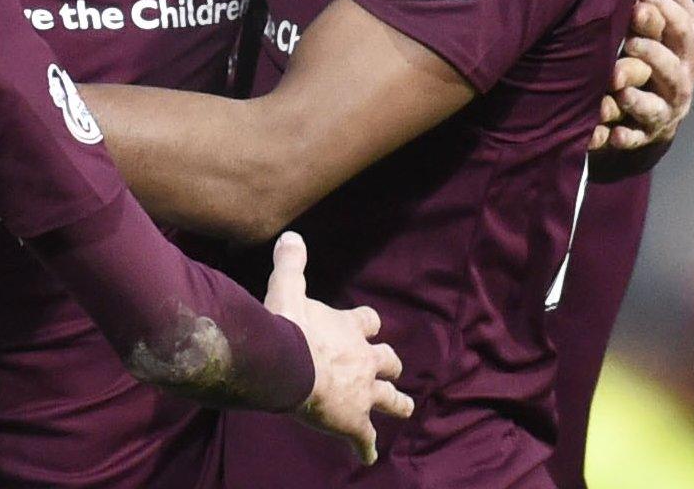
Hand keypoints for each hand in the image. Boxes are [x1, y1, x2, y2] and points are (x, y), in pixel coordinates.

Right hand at [264, 231, 412, 464]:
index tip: (369, 328)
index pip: (369, 323)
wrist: (287, 363)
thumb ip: (292, 264)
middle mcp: (363, 360)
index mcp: (350, 329)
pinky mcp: (353, 422)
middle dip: (390, 366)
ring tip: (406, 408)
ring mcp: (362, 393)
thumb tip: (290, 235)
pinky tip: (368, 457)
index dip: (368, 326)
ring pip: (390, 400)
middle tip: (393, 372)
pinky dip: (366, 448)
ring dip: (398, 404)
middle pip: (388, 361)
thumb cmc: (287, 325)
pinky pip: (364, 439)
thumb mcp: (287, 287)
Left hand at [593, 0, 693, 153]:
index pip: (686, 22)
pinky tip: (610, 131)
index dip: (672, 4)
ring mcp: (666, 108)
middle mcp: (680, 76)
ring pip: (662, 100)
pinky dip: (626, 135)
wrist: (637, 117)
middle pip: (677, 58)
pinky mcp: (645, 135)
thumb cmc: (643, 50)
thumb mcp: (646, 11)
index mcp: (682, 45)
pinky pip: (638, 138)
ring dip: (641, 89)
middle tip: (633, 18)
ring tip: (617, 78)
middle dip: (658, 39)